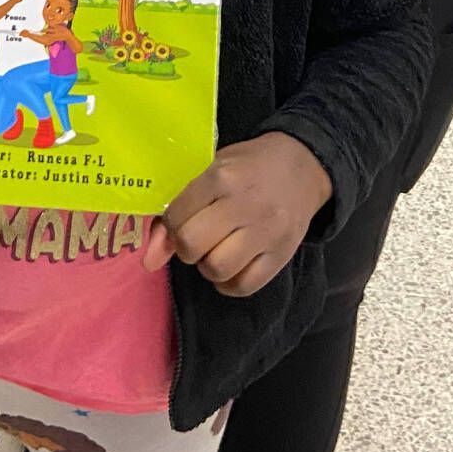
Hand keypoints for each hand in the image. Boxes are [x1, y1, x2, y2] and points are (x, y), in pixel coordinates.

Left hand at [142, 132, 331, 296]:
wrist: (302, 165)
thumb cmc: (248, 166)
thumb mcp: (213, 170)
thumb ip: (179, 208)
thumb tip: (150, 259)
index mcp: (221, 177)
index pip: (177, 216)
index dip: (171, 226)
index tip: (181, 223)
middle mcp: (243, 204)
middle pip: (193, 245)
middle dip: (186, 248)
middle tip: (197, 239)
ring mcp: (266, 231)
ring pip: (217, 269)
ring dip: (208, 266)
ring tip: (216, 251)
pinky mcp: (282, 254)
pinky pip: (244, 286)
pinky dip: (230, 283)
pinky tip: (232, 266)